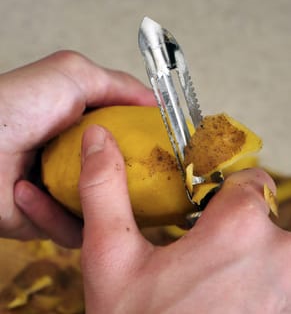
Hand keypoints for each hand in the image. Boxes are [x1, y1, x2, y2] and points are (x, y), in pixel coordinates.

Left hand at [0, 50, 154, 246]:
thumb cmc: (15, 107)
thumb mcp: (73, 75)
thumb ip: (118, 85)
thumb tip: (156, 103)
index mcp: (87, 130)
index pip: (130, 142)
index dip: (149, 147)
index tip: (167, 155)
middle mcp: (79, 161)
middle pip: (123, 180)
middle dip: (134, 187)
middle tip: (145, 188)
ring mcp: (65, 191)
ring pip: (103, 211)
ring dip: (92, 204)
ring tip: (74, 189)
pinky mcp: (49, 220)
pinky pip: (72, 229)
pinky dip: (52, 215)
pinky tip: (27, 191)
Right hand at [79, 126, 290, 313]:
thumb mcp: (110, 258)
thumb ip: (105, 190)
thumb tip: (98, 138)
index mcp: (239, 230)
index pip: (250, 180)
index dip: (223, 191)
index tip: (202, 208)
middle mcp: (282, 257)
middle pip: (264, 216)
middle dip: (234, 227)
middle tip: (200, 255)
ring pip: (275, 249)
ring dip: (248, 257)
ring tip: (212, 282)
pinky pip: (279, 278)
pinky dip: (258, 282)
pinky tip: (226, 300)